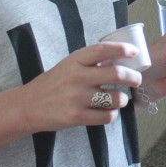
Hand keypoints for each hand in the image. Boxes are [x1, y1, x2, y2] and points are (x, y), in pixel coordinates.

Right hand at [17, 41, 142, 132]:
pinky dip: (112, 114)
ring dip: (123, 99)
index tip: (135, 52)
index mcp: (75, 60)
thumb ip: (90, 63)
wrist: (28, 106)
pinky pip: (106, 116)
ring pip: (115, 98)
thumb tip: (118, 60)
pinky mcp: (76, 117)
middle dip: (133, 77)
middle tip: (137, 80)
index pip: (103, 50)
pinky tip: (108, 111)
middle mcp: (78, 77)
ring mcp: (77, 98)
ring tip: (120, 99)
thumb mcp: (68, 65)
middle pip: (116, 74)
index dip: (122, 49)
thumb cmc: (52, 83)